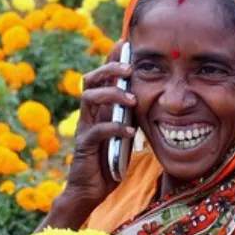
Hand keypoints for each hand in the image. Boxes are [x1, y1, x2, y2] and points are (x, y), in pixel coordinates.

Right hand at [62, 41, 136, 209]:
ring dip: (112, 95)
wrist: (90, 190)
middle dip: (109, 69)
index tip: (126, 44)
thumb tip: (150, 97)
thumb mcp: (123, 132)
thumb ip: (130, 116)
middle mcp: (89, 114)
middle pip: (91, 80)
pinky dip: (115, 128)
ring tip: (133, 100)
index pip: (102, 76)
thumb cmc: (108, 160)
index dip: (111, 59)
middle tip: (129, 69)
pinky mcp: (84, 146)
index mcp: (99, 108)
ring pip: (89, 99)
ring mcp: (85, 128)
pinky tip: (130, 132)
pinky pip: (97, 131)